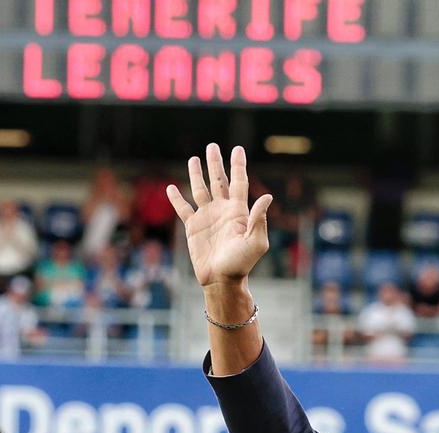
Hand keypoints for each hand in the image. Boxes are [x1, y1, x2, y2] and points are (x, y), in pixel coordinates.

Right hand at [168, 143, 271, 291]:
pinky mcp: (193, 228)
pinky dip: (176, 199)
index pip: (239, 182)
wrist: (222, 280)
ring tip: (194, 159)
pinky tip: (171, 188)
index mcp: (238, 212)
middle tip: (212, 146)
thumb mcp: (256, 242)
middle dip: (215, 163)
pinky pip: (183, 209)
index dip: (238, 165)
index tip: (237, 149)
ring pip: (200, 190)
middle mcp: (222, 210)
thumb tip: (267, 196)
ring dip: (197, 174)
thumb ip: (259, 219)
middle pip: (219, 181)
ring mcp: (207, 217)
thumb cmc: (241, 264)